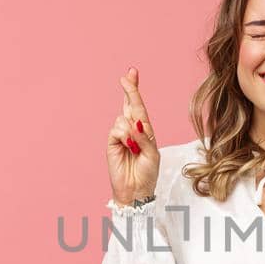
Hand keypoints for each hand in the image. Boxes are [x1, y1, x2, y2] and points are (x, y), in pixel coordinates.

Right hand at [106, 67, 159, 205]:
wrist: (136, 191)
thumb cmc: (147, 173)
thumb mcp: (152, 154)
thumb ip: (144, 137)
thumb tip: (132, 123)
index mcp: (144, 130)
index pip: (139, 106)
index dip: (134, 90)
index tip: (132, 73)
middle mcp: (131, 129)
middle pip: (128, 104)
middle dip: (129, 88)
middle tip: (128, 74)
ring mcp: (120, 136)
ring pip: (124, 119)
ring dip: (132, 130)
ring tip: (135, 147)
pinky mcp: (112, 143)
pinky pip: (117, 129)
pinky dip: (125, 135)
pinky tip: (128, 145)